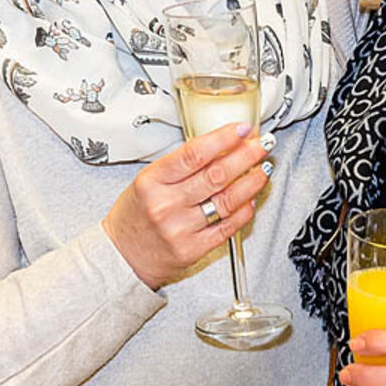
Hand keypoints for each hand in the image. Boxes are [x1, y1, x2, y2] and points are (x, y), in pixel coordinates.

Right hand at [103, 123, 267, 289]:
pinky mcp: (194, 249)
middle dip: (246, 156)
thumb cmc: (135, 215)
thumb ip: (179, 165)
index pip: (193, 154)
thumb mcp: (147, 181)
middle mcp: (166, 205)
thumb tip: (219, 145)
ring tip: (264, 169)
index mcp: (152, 181)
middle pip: (216, 175)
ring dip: (251, 182)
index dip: (223, 139)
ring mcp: (181, 229)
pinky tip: (251, 198)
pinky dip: (244, 211)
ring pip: (226, 201)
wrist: (122, 256)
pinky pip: (227, 227)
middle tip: (261, 145)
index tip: (241, 129)